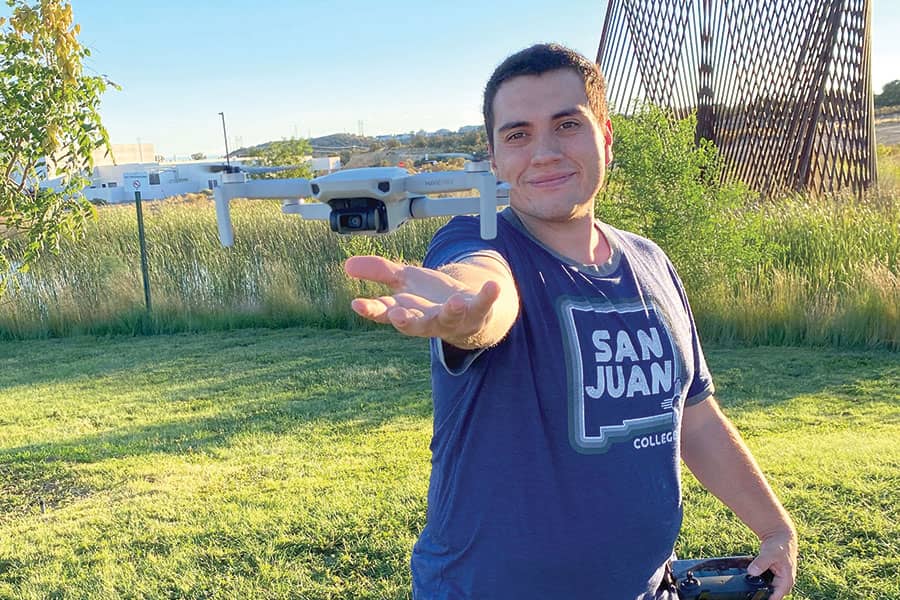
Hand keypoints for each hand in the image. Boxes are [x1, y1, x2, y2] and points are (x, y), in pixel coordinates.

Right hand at [344, 255, 501, 346]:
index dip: (371, 310)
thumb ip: (379, 272)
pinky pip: (483, 306)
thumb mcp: (404, 281)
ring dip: (450, 312)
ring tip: (454, 302)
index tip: (358, 304)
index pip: (384, 313)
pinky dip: (488, 297)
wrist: (468, 312)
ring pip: (449, 319)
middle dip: (406, 321)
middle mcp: (428, 321)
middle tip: (397, 315)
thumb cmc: (432, 298)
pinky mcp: (476, 313)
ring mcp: (453, 320)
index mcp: (407, 312)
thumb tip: (347, 265)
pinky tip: (492, 286)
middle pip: (414, 324)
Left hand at [748, 529, 797, 599]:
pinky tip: (749, 580)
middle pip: (772, 594)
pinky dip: (758, 581)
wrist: (779, 536)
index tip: (756, 598)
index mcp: (787, 580)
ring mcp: (778, 578)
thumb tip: (752, 572)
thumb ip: (761, 563)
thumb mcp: (770, 553)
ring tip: (749, 587)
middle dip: (762, 594)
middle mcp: (783, 581)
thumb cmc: (779, 545)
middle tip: (750, 594)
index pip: (777, 596)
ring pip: (768, 588)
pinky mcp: (772, 574)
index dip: (768, 599)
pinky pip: (765, 582)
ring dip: (759, 587)